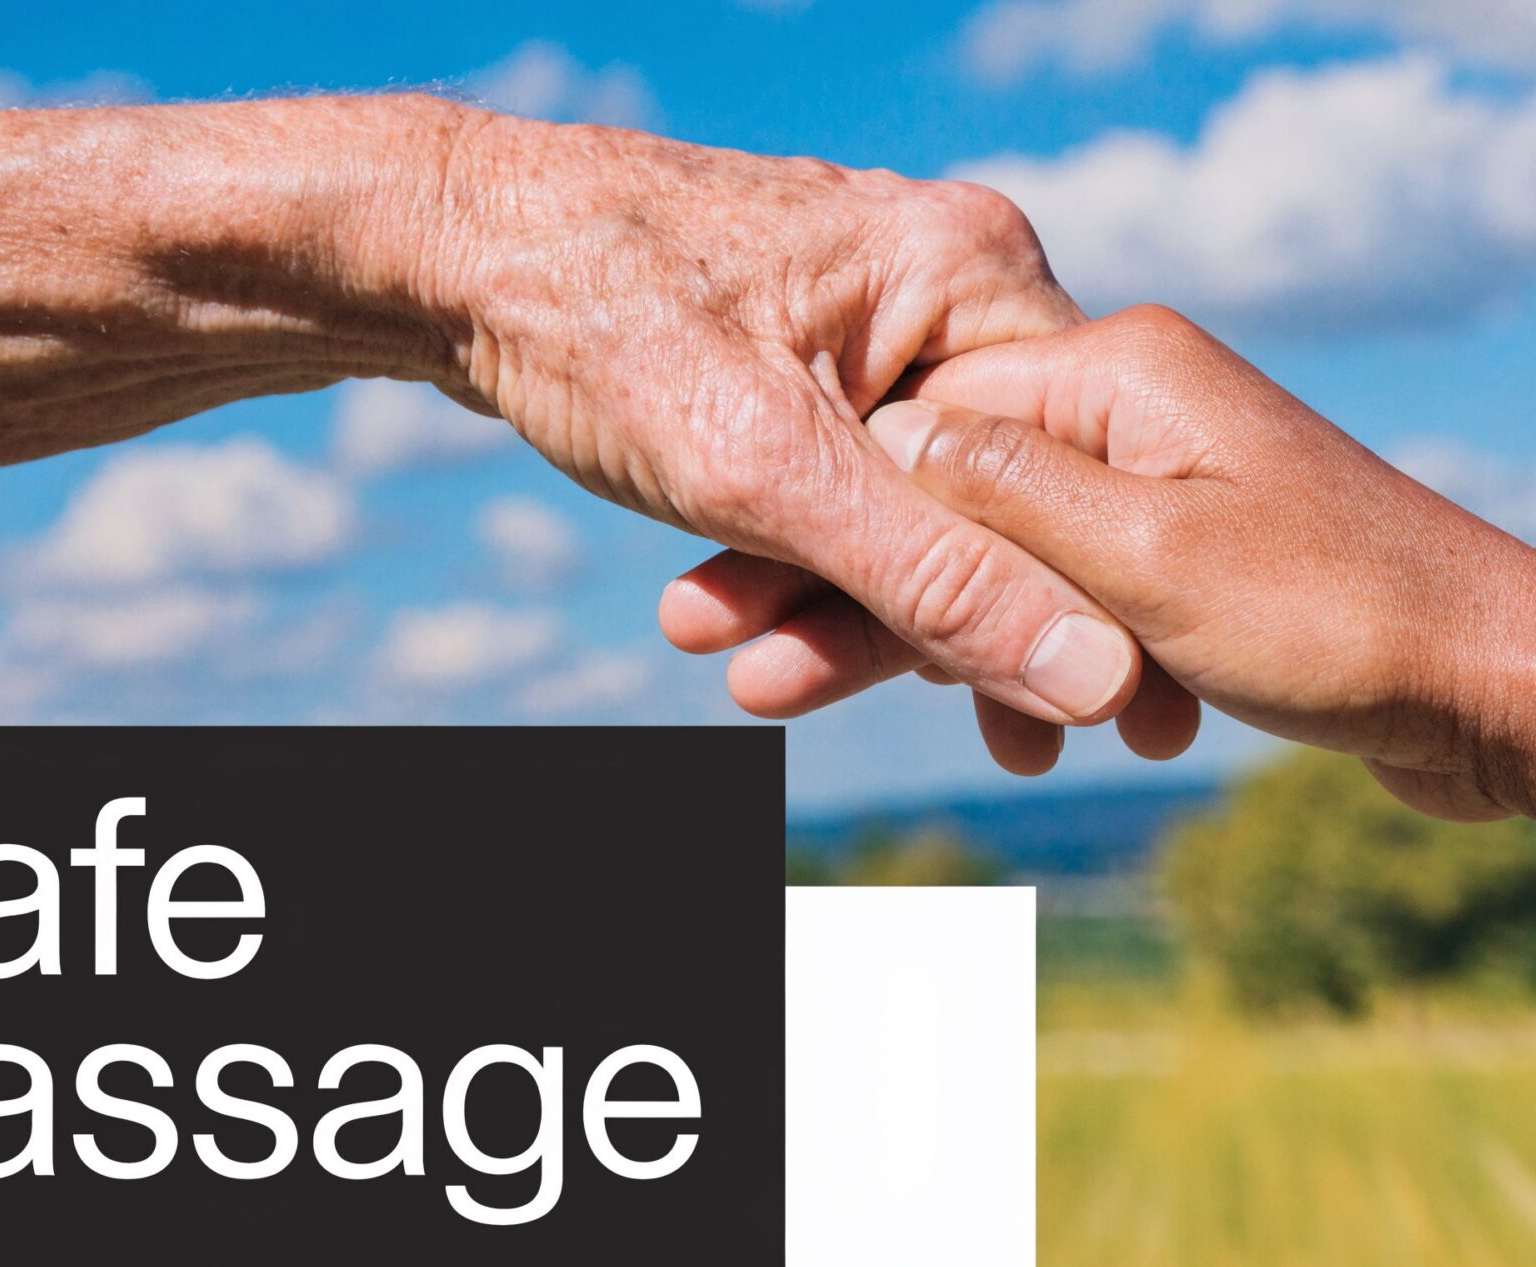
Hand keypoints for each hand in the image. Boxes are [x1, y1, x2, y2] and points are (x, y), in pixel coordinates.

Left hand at [403, 108, 1143, 730]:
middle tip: (953, 744)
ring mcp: (885, 314)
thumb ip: (941, 584)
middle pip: (1004, 495)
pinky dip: (805, 560)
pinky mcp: (822, 353)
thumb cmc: (593, 322)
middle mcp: (950, 278)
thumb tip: (1098, 680)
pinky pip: (857, 482)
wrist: (437, 253)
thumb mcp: (771, 479)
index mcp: (976, 270)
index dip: (1086, 608)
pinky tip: (744, 628)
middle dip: (927, 622)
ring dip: (842, 604)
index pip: (1084, 465)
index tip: (1088, 733)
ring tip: (750, 676)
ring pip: (918, 503)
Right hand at [680, 305, 1535, 817]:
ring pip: (998, 551)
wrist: (1504, 686)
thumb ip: (1011, 501)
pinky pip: (1066, 593)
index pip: (924, 413)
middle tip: (725, 661)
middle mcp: (1135, 410)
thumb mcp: (1150, 559)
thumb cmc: (1342, 616)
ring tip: (785, 696)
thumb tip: (894, 442)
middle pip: (945, 487)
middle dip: (841, 578)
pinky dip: (1015, 651)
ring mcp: (1166, 484)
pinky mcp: (1194, 559)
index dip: (823, 504)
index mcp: (1119, 374)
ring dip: (916, 630)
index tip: (728, 585)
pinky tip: (983, 725)